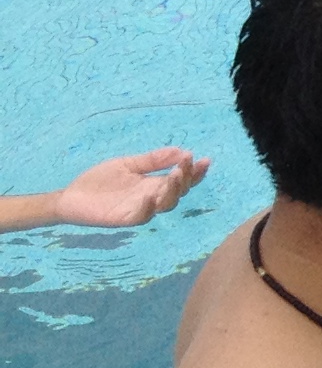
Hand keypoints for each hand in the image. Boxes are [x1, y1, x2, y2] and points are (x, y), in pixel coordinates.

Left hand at [54, 147, 210, 226]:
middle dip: (185, 177)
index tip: (204, 160)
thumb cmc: (99, 181)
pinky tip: (150, 196)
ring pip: (165, 204)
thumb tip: (181, 150)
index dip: (195, 172)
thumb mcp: (128, 165)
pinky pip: (142, 216)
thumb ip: (152, 160)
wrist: (71, 197)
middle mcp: (152, 198)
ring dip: (172, 190)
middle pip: (178, 191)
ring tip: (173, 175)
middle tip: (186, 163)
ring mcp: (140, 209)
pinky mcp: (125, 218)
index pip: (182, 180)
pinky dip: (148, 207)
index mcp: (154, 185)